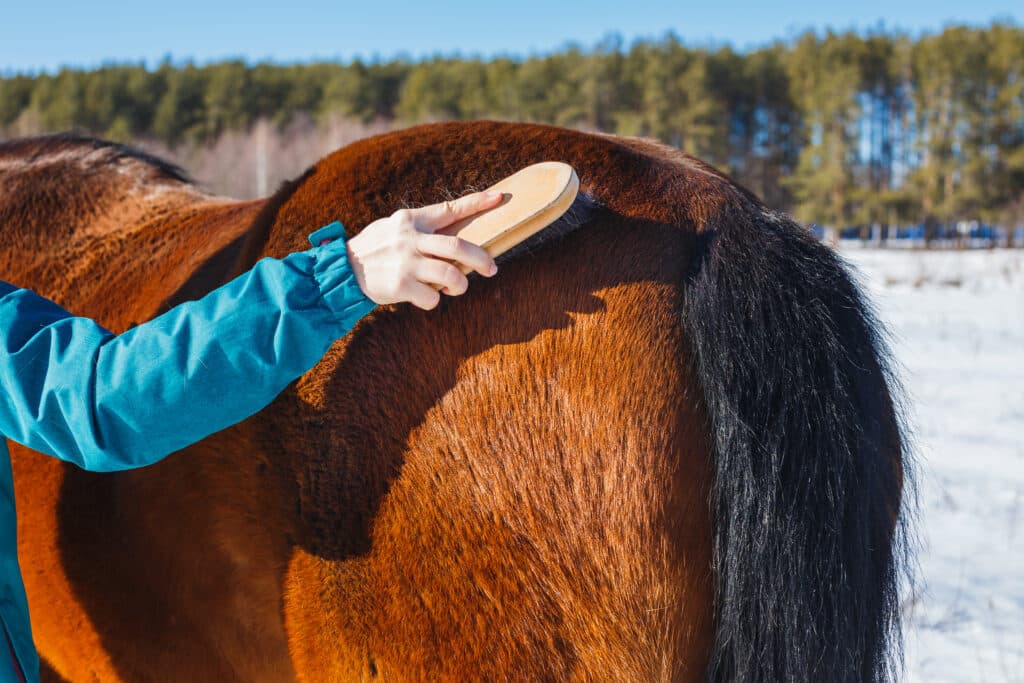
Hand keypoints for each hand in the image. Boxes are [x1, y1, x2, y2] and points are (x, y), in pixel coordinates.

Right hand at [346, 191, 501, 309]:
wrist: (342, 269)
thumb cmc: (375, 249)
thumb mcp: (394, 228)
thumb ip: (421, 231)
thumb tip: (454, 243)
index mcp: (411, 220)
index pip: (450, 209)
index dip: (477, 203)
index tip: (499, 198)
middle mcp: (411, 238)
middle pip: (458, 246)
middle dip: (481, 258)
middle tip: (493, 268)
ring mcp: (406, 262)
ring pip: (450, 274)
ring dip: (460, 285)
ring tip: (457, 288)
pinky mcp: (401, 285)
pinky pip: (432, 297)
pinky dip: (436, 301)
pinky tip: (429, 298)